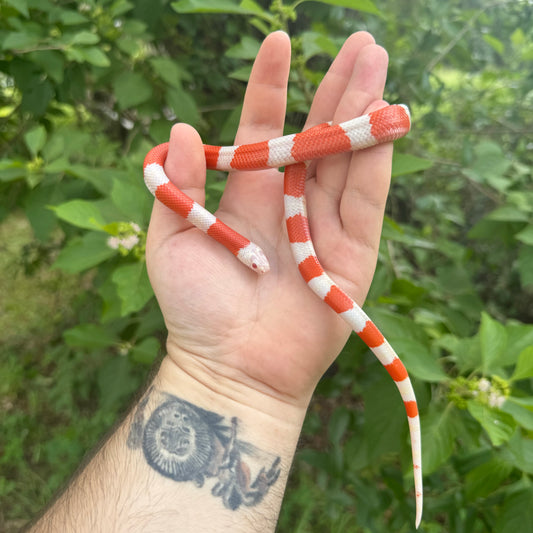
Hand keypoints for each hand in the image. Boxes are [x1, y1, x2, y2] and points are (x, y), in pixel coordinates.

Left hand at [146, 31, 392, 410]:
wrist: (228, 366)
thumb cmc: (194, 309)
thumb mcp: (170, 242)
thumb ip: (178, 187)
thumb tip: (183, 130)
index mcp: (248, 195)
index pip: (266, 129)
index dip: (272, 87)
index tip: (280, 42)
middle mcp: (289, 204)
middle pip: (318, 137)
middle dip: (338, 89)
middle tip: (363, 43)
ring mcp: (323, 227)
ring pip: (347, 162)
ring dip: (363, 115)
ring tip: (378, 66)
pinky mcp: (351, 256)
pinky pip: (364, 203)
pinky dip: (374, 165)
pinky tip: (383, 125)